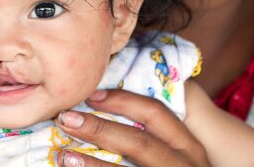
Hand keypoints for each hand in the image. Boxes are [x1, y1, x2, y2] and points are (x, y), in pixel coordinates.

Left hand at [54, 89, 209, 166]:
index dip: (123, 101)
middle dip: (99, 129)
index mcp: (190, 149)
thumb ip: (156, 141)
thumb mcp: (179, 159)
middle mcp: (184, 166)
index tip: (92, 95)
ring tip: (63, 156)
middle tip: (66, 118)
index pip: (156, 113)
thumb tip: (108, 115)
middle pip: (139, 143)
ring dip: (90, 165)